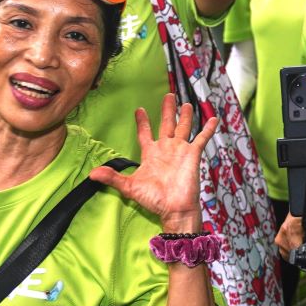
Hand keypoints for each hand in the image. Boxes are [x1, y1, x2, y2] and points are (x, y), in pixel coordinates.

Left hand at [88, 95, 220, 227]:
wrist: (174, 209)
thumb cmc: (154, 199)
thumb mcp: (130, 187)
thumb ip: (113, 178)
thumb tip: (92, 174)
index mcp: (151, 154)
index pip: (145, 133)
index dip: (143, 122)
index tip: (139, 110)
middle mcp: (166, 149)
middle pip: (166, 124)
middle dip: (167, 110)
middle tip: (168, 95)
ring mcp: (180, 151)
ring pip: (184, 127)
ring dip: (186, 116)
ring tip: (187, 104)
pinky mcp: (193, 155)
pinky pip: (202, 139)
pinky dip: (207, 129)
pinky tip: (213, 119)